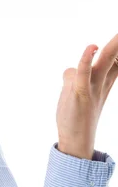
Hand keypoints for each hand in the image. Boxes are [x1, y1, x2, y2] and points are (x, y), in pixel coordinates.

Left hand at [56, 33, 117, 159]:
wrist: (75, 140)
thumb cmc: (75, 116)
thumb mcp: (79, 93)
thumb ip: (77, 77)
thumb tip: (73, 67)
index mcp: (102, 83)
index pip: (115, 61)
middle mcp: (100, 83)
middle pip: (113, 59)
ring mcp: (91, 88)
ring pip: (103, 62)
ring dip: (112, 47)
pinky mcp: (80, 93)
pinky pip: (84, 73)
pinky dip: (86, 59)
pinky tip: (91, 47)